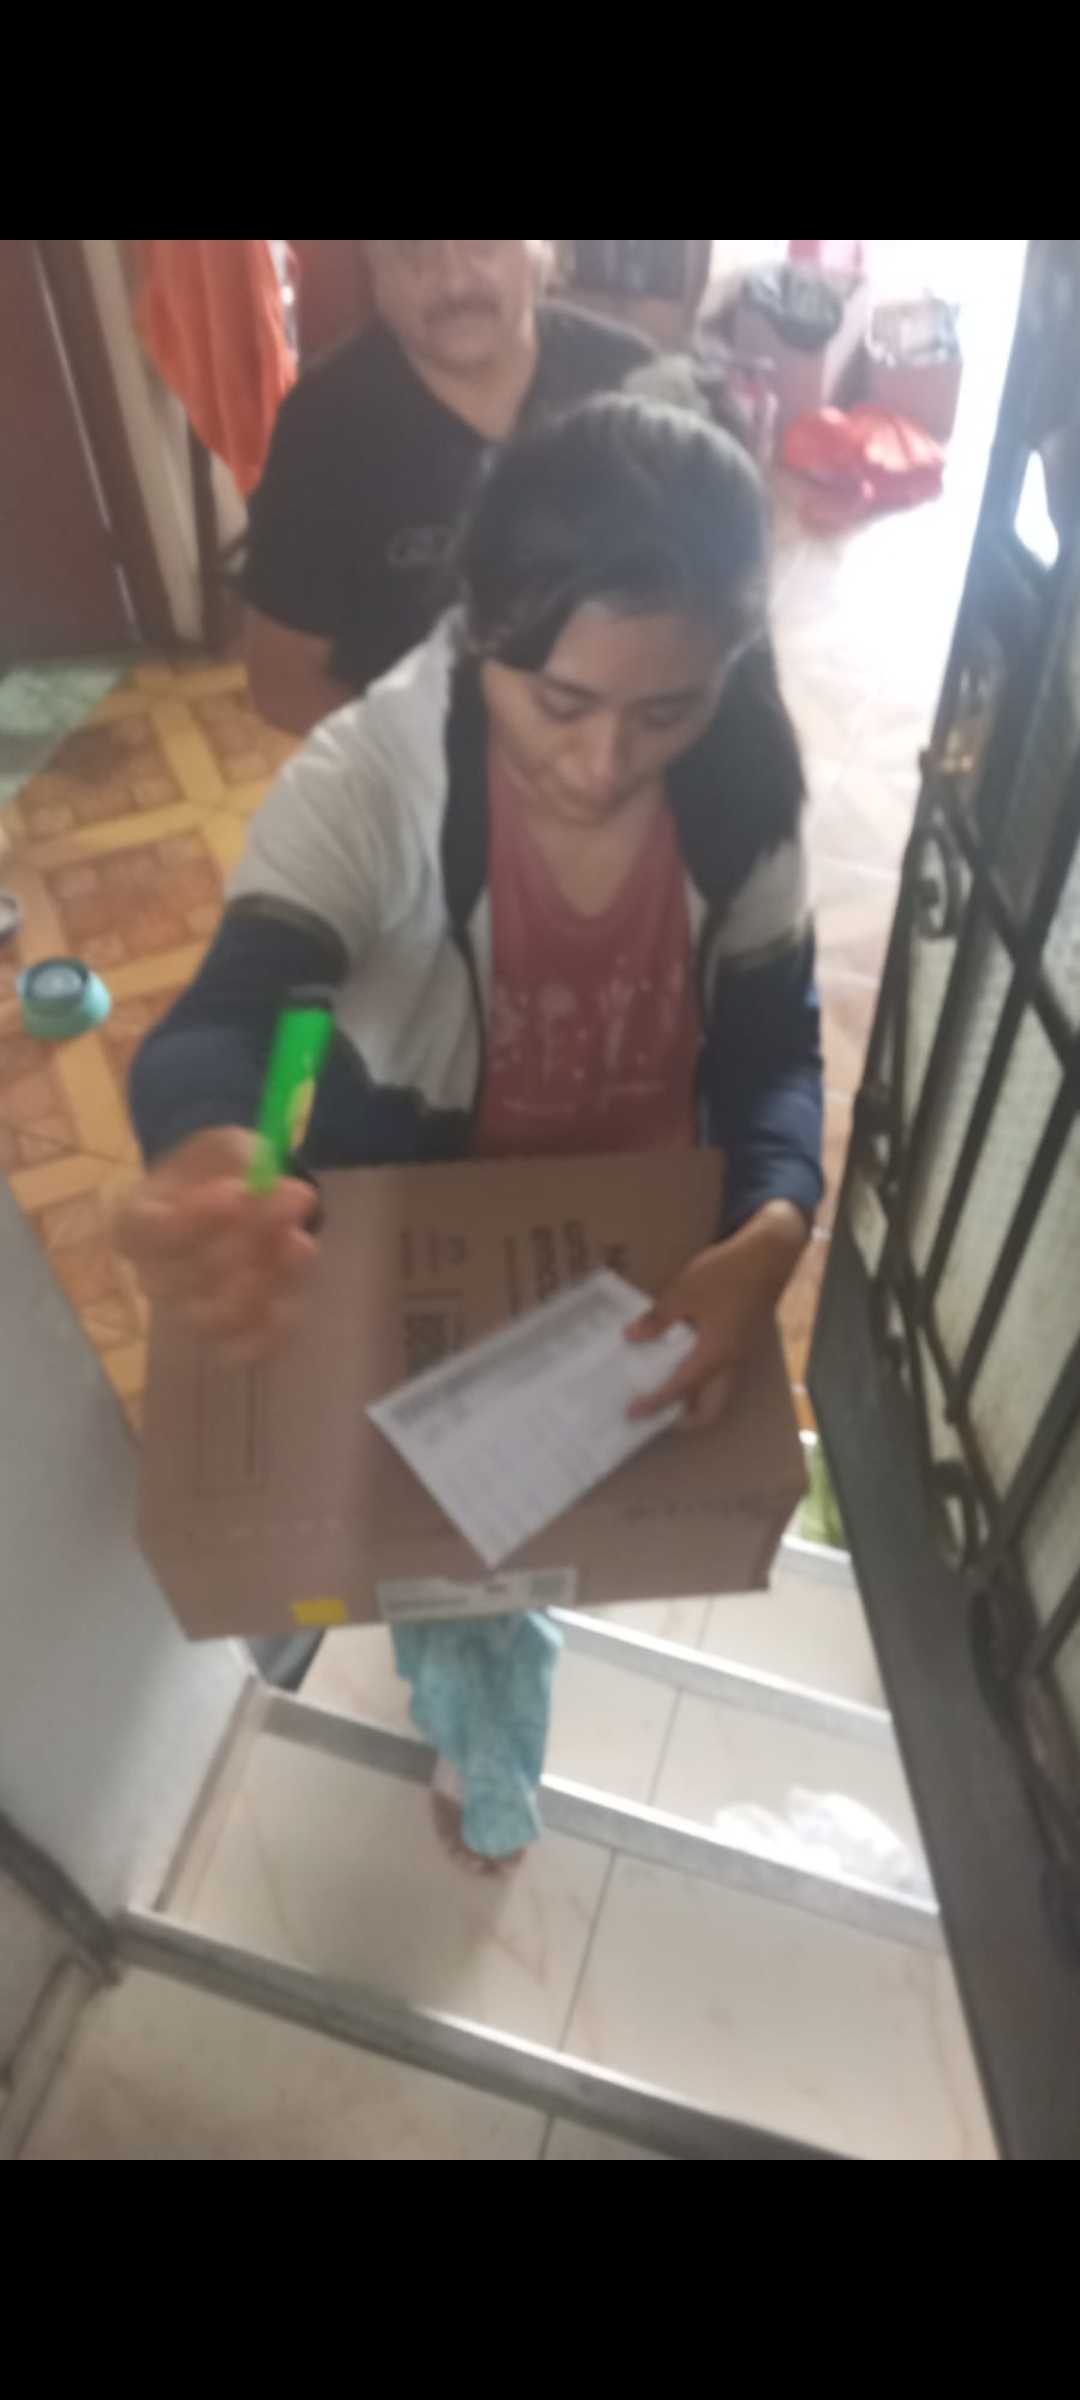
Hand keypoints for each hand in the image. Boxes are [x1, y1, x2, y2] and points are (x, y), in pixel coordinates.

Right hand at [116, 1127, 317, 1361]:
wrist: (239, 1205)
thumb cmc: (220, 1174)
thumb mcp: (230, 1149)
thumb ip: (247, 1164)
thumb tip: (270, 1187)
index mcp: (135, 1223)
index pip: (148, 1233)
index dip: (193, 1218)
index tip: (238, 1191)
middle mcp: (151, 1276)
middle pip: (190, 1274)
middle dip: (251, 1235)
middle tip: (298, 1195)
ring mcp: (185, 1313)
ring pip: (218, 1316)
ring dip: (266, 1280)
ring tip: (302, 1242)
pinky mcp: (223, 1342)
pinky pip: (243, 1351)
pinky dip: (273, 1327)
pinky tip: (293, 1291)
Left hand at [625, 1200, 808, 1429]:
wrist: (769, 1254)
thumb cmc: (727, 1274)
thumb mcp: (684, 1292)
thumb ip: (658, 1319)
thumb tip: (631, 1337)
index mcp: (715, 1355)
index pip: (680, 1389)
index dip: (655, 1403)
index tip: (632, 1413)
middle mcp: (731, 1363)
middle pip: (711, 1410)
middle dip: (684, 1419)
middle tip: (656, 1412)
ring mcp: (741, 1353)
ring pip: (720, 1394)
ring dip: (696, 1401)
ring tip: (668, 1391)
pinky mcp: (744, 1341)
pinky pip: (724, 1375)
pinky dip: (704, 1380)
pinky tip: (686, 1361)